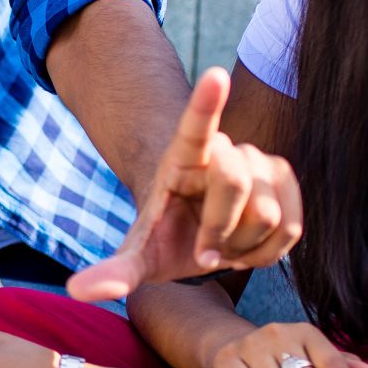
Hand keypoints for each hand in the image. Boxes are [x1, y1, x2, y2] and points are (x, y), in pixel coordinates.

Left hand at [71, 69, 300, 303]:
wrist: (196, 232)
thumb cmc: (165, 238)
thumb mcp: (137, 257)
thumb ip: (114, 272)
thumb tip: (76, 291)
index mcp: (183, 157)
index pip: (195, 126)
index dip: (206, 102)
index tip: (214, 75)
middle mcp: (226, 150)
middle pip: (235, 183)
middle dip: (219, 232)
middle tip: (202, 253)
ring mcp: (260, 161)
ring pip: (268, 214)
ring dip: (243, 248)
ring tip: (223, 248)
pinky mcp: (285, 180)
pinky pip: (291, 229)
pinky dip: (268, 254)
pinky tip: (247, 252)